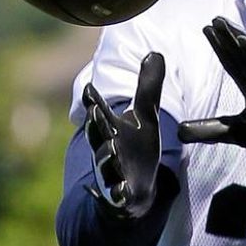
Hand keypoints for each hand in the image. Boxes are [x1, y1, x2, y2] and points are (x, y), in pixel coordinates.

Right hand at [83, 52, 164, 218]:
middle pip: (98, 135)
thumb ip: (148, 87)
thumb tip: (155, 52)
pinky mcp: (120, 194)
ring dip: (107, 156)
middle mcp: (106, 147)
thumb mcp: (146, 116)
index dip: (94, 101)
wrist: (133, 188)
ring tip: (112, 147)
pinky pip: (117, 193)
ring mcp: (111, 172)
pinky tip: (122, 190)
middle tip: (95, 113)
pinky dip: (118, 192)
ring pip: (106, 163)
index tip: (90, 88)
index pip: (100, 111)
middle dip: (96, 125)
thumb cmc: (135, 148)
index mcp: (110, 128)